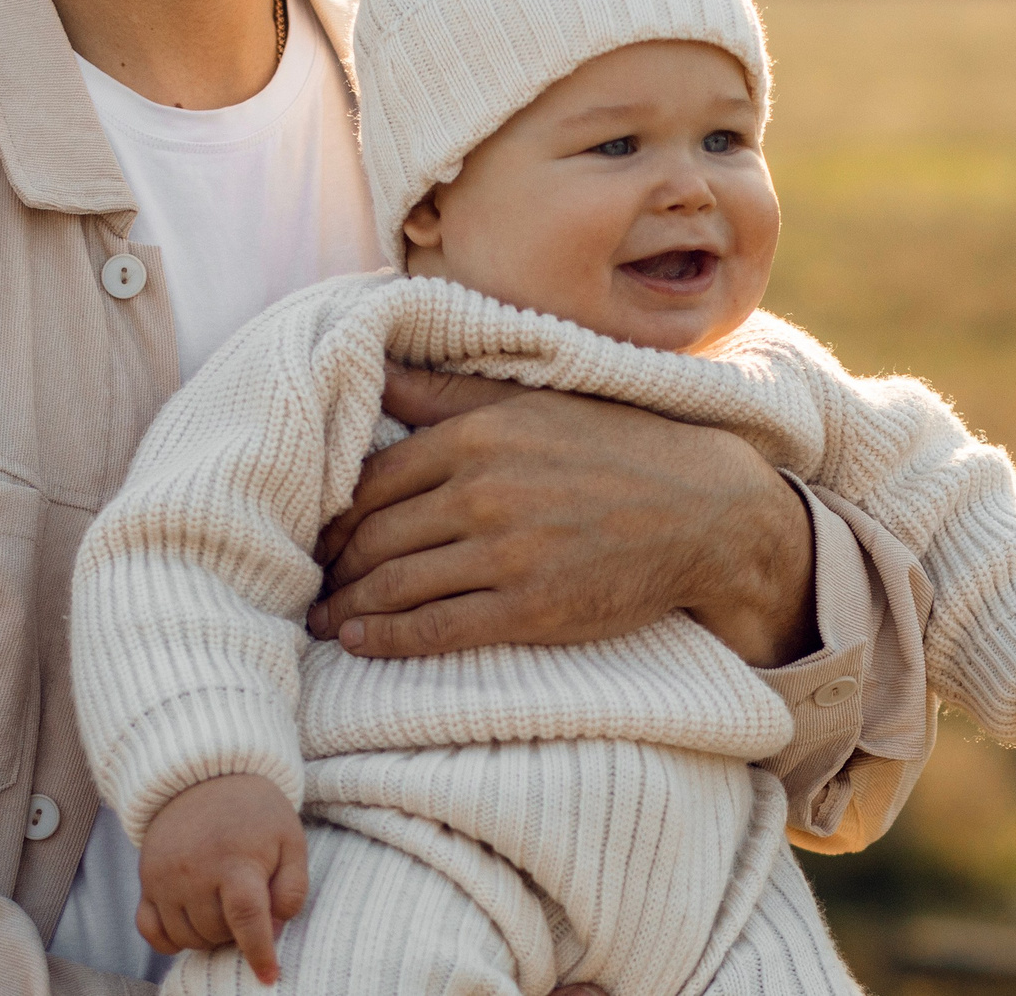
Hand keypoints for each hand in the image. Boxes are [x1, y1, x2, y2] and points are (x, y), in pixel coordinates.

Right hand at [136, 775, 308, 982]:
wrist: (206, 775)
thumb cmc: (255, 812)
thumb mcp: (290, 840)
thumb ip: (292, 888)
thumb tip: (276, 927)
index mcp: (236, 861)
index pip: (246, 920)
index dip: (259, 953)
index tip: (269, 976)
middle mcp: (195, 872)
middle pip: (217, 933)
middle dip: (237, 933)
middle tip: (247, 906)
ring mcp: (165, 877)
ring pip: (187, 938)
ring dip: (208, 935)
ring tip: (223, 905)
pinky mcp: (146, 879)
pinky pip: (151, 931)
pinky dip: (170, 939)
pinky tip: (191, 923)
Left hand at [305, 365, 819, 666]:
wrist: (705, 511)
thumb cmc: (616, 448)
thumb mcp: (532, 402)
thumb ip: (446, 395)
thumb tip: (377, 373)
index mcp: (477, 436)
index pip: (371, 481)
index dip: (333, 514)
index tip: (315, 534)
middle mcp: (482, 492)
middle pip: (375, 535)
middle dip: (334, 565)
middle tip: (309, 581)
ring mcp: (506, 554)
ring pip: (396, 585)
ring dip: (349, 607)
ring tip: (323, 617)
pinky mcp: (530, 609)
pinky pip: (436, 629)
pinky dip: (387, 639)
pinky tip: (360, 642)